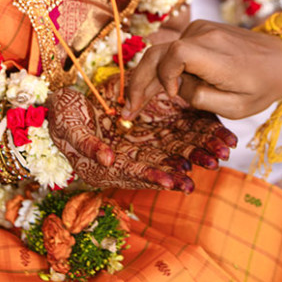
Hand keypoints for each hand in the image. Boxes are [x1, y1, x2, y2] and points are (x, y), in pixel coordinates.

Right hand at [48, 83, 234, 191]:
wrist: (67, 100)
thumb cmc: (61, 116)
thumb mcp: (67, 128)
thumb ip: (86, 144)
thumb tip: (106, 159)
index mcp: (109, 165)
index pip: (135, 173)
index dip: (154, 176)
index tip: (173, 181)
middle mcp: (131, 156)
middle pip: (162, 164)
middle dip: (185, 167)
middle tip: (209, 167)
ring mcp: (143, 140)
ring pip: (175, 148)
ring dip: (198, 152)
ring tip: (220, 155)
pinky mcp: (153, 122)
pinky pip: (179, 129)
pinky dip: (198, 132)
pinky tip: (219, 135)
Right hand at [127, 19, 281, 118]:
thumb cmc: (263, 86)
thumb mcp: (235, 107)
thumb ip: (200, 99)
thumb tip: (174, 89)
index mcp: (216, 54)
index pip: (174, 54)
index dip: (165, 75)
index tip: (171, 96)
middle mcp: (204, 35)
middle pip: (157, 52)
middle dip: (139, 81)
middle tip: (128, 108)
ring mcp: (200, 29)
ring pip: (161, 51)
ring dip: (146, 75)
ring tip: (134, 102)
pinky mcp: (199, 29)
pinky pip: (172, 48)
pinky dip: (161, 68)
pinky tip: (154, 88)